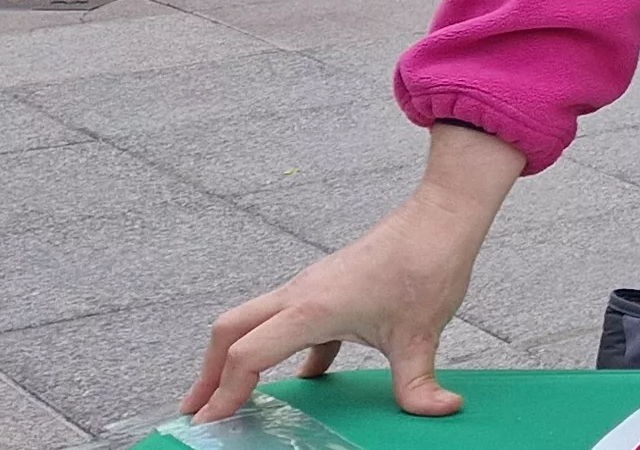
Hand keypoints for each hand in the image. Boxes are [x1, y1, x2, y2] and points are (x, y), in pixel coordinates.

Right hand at [186, 125, 519, 421]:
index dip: (223, 393)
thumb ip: (419, 383)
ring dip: (238, 355)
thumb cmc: (427, 264)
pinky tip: (307, 375)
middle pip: (231, 331)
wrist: (442, 217)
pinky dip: (286, 347)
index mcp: (311, 309)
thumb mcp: (422, 335)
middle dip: (209, 372)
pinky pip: (294, 320)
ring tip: (233, 394)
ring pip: (256, 321)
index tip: (209, 421)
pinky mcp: (330, 286)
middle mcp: (301, 294)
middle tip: (197, 408)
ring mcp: (312, 287)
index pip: (247, 356)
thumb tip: (440, 409)